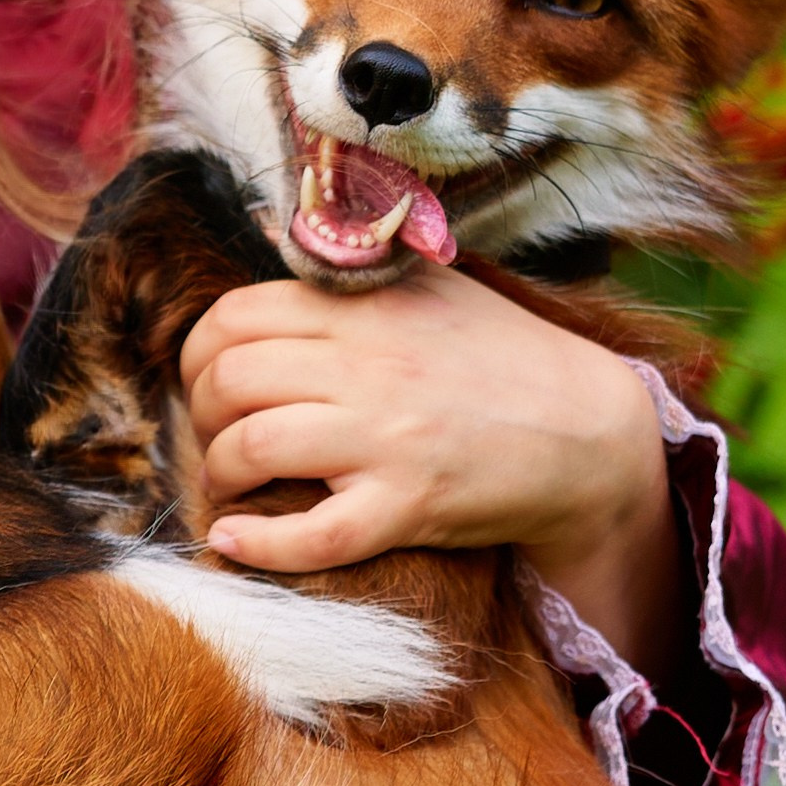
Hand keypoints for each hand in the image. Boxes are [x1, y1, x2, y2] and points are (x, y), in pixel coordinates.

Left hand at [180, 267, 681, 673]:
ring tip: (230, 485)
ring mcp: (387, 438)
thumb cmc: (501, 358)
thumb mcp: (430, 289)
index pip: (234, 317)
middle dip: (201, 415)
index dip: (198, 355)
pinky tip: (233, 541)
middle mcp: (369, 366)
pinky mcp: (409, 505)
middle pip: (229, 382)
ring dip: (219, 475)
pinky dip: (257, 544)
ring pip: (252, 449)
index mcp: (364, 309)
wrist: (588, 431)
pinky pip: (312, 535)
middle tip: (217, 435)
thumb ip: (354, 276)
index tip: (206, 383)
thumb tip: (269, 241)